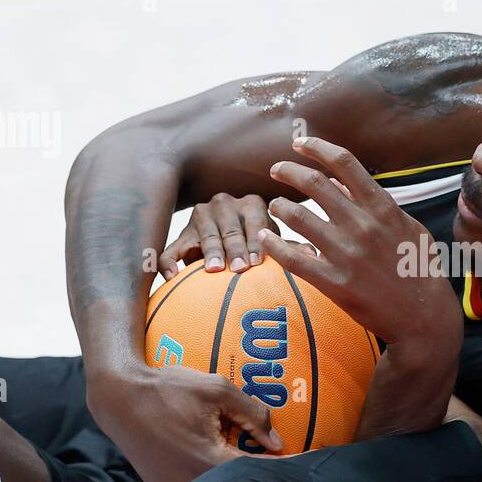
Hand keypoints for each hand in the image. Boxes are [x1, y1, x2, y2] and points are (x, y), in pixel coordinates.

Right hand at [86, 364, 283, 481]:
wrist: (120, 401)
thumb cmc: (168, 390)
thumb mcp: (216, 390)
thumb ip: (252, 414)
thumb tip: (278, 442)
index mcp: (211, 464)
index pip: (264, 472)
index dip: (293, 467)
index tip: (317, 460)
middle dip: (272, 480)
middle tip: (296, 469)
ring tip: (268, 468)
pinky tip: (238, 470)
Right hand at [160, 192, 279, 280]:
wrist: (229, 238)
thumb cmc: (259, 242)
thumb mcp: (273, 241)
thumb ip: (288, 247)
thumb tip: (311, 252)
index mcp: (251, 204)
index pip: (255, 222)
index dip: (256, 242)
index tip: (258, 263)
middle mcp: (224, 204)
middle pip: (230, 228)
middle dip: (235, 249)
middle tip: (240, 269)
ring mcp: (201, 217)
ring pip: (205, 234)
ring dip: (210, 252)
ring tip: (214, 270)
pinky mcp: (182, 235)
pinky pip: (172, 249)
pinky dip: (170, 262)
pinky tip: (173, 277)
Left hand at [258, 136, 460, 345]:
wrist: (423, 317)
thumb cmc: (419, 269)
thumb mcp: (408, 228)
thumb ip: (376, 205)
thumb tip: (342, 185)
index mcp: (382, 208)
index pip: (344, 163)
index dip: (317, 147)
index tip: (300, 144)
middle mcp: (362, 225)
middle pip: (314, 183)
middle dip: (288, 170)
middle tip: (276, 169)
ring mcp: (347, 254)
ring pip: (297, 217)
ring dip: (279, 206)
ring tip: (274, 205)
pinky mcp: (335, 282)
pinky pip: (293, 258)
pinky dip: (274, 245)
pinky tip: (266, 239)